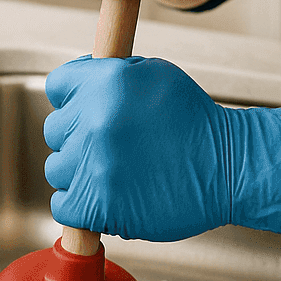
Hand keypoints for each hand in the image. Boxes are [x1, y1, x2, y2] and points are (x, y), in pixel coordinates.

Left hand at [43, 55, 280, 242]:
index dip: (73, 98)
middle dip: (78, 135)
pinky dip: (78, 205)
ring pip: (58, 168)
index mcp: (107, 82)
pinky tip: (104, 196)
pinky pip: (63, 206)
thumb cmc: (196, 121)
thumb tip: (79, 82)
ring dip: (80, 171)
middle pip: (54, 128)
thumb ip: (111, 74)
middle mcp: (95, 120)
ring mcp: (94, 165)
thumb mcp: (155, 74)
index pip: (58, 86)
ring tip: (115, 171)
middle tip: (110, 144)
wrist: (226, 166)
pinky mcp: (98, 205)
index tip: (85, 109)